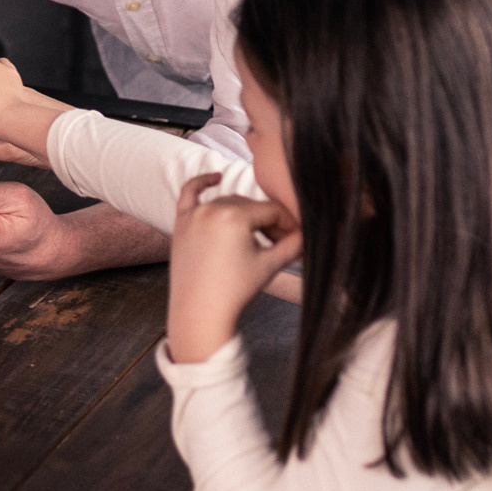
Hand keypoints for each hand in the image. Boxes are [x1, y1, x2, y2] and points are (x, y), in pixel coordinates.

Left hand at [166, 175, 301, 364]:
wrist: (200, 313)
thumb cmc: (235, 291)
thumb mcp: (270, 265)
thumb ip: (294, 244)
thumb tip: (310, 232)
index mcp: (234, 216)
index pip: (272, 210)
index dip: (288, 224)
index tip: (296, 239)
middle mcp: (212, 209)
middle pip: (251, 206)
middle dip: (269, 223)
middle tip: (280, 243)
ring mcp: (194, 214)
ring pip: (228, 202)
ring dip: (245, 214)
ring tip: (260, 235)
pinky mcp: (181, 223)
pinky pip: (189, 194)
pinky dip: (202, 182)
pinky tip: (216, 176)